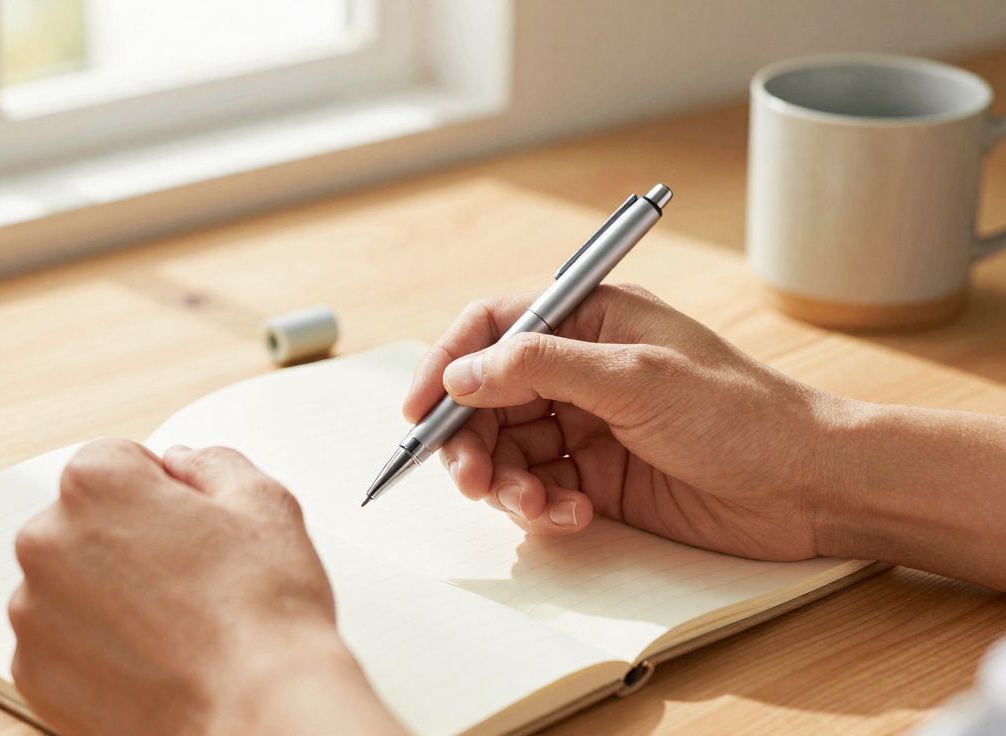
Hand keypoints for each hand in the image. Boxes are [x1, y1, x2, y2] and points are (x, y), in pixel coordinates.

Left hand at [9, 439, 402, 734]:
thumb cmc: (262, 615)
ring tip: (172, 625)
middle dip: (127, 540)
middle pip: (85, 521)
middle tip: (187, 578)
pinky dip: (94, 647)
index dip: (163, 492)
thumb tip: (184, 465)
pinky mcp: (33, 672)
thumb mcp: (263, 503)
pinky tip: (149, 659)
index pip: (118, 461)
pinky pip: (60, 641)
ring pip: (70, 583)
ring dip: (107, 595)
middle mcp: (46, 540)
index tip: (191, 527)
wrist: (254, 710)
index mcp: (95, 483)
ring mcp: (33, 610)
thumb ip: (212, 464)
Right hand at [404, 284, 851, 560]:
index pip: (494, 328)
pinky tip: (573, 515)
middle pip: (488, 397)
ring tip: (536, 507)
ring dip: (508, 481)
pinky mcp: (598, 474)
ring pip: (508, 447)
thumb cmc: (738, 415)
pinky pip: (539, 486)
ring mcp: (588, 423)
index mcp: (590, 319)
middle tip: (473, 482)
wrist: (809, 485)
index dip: (448, 365)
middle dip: (472, 440)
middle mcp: (581, 367)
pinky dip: (541, 506)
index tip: (417, 411)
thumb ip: (541, 368)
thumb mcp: (634, 378)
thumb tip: (461, 374)